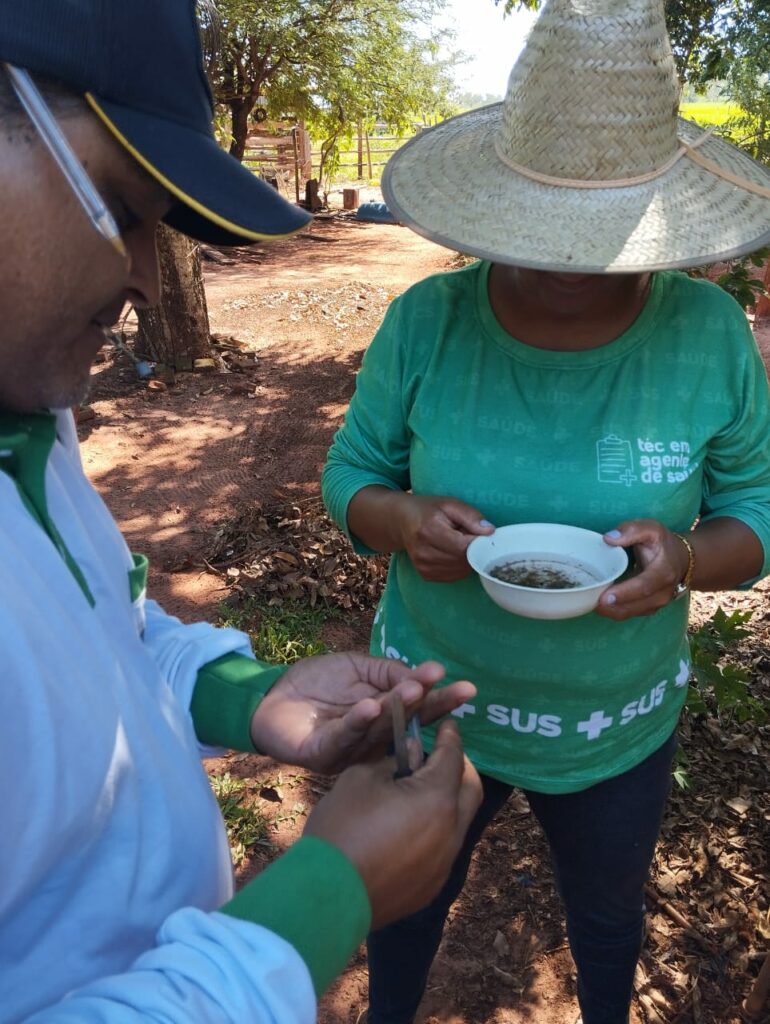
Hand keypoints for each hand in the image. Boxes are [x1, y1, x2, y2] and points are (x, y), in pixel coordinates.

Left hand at [250, 653, 476, 773]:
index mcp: (385, 717)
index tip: (467, 688)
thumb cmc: (317, 682)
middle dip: (431, 705)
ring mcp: (349, 750)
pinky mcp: (323, 754)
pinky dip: (357, 721)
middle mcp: (373, 739)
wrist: (270, 694)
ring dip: (398, 709)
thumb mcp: (359, 667)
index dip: (441, 699)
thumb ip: (390, 673)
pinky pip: (343, 737)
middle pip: (406, 722)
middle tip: (458, 692)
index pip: (418, 708)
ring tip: (415, 688)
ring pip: (379, 730)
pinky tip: (371, 705)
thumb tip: (426, 675)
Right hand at [304, 719, 481, 929]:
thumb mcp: (360, 777)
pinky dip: (435, 828)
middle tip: (440, 754)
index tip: (448, 724)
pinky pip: (444, 848)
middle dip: (460, 766)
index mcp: (436, 798)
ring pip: (460, 820)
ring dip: (447, 799)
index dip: (451, 736)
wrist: (326, 896)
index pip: (453, 757)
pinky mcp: (433, 886)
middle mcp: (452, 831)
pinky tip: (409, 826)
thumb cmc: (341, 827)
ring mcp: (445, 863)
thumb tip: (412, 754)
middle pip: (470, 789)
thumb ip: (392, 760)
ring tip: (421, 789)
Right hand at [397, 495, 494, 581]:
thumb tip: (490, 532)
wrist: (402, 520)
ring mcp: (424, 566)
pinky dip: (459, 565)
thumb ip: (471, 516)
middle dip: (473, 549)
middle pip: (464, 560)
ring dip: (467, 558)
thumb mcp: (450, 505)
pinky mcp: (426, 575)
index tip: (482, 534)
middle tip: (467, 535)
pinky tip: (452, 552)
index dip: (479, 542)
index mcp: (429, 531)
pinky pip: (455, 575)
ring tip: (457, 542)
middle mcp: (424, 552)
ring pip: (462, 570)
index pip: (465, 546)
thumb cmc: (429, 510)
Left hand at [596, 519, 688, 619]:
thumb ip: (632, 530)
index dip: (624, 593)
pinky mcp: (648, 609)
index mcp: (664, 572)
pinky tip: (596, 603)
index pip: (644, 586)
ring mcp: (656, 603)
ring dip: (609, 611)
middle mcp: (663, 593)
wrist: (682, 560)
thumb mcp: (651, 528)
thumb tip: (609, 538)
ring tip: (588, 602)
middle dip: (611, 607)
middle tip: (588, 601)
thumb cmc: (662, 543)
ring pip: (629, 613)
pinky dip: (612, 611)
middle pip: (634, 606)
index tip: (604, 597)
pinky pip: (628, 614)